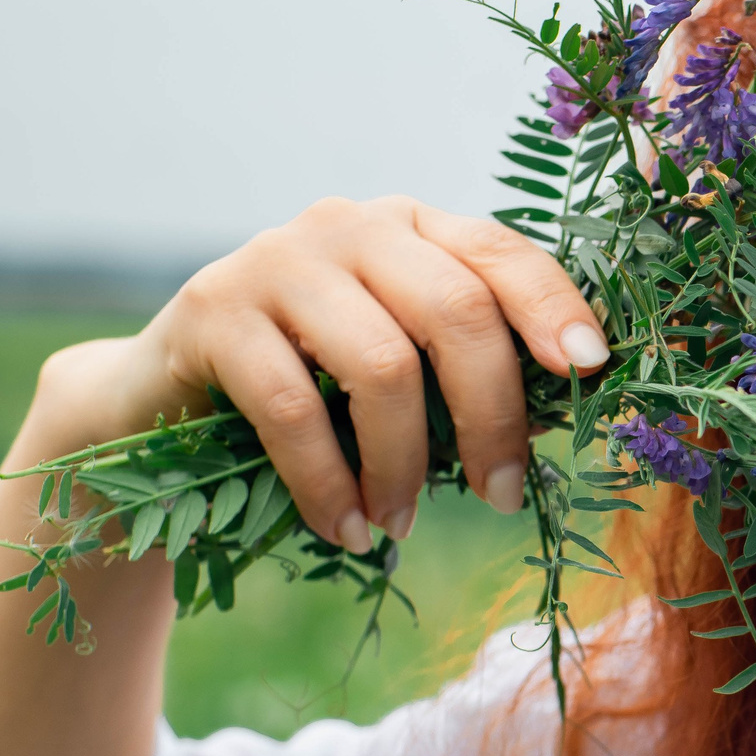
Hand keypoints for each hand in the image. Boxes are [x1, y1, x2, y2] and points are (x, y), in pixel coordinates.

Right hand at [38, 196, 608, 551]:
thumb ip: (467, 364)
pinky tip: (349, 530)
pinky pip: (294, 409)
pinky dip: (331, 484)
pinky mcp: (213, 310)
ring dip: (406, 465)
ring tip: (403, 522)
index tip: (591, 372)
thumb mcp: (399, 361)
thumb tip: (564, 410)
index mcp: (414, 227)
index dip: (553, 307)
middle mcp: (352, 224)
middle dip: (492, 417)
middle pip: (456, 311)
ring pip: (383, 366)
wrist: (164, 396)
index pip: (503, 253)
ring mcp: (278, 258)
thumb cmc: (315, 387)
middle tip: (503, 496)